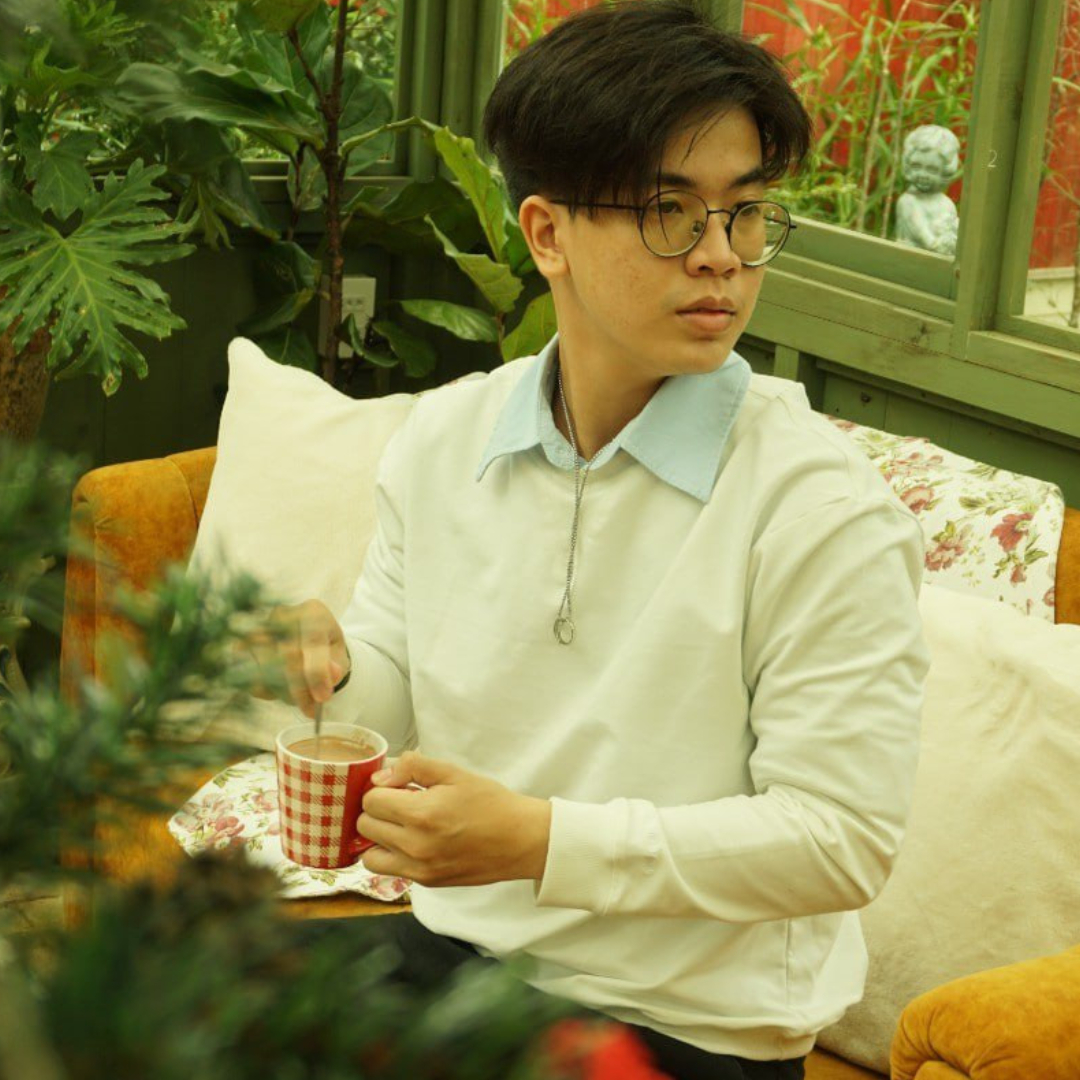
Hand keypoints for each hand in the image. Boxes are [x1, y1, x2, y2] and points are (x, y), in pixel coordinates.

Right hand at [243, 600, 349, 718]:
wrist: (305, 646)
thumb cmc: (326, 651)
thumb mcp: (339, 658)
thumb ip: (336, 666)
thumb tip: (333, 673)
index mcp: (312, 612)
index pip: (312, 641)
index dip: (317, 672)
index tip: (323, 698)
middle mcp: (281, 615)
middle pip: (287, 657)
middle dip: (301, 690)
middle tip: (312, 709)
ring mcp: (258, 628)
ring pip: (266, 669)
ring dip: (284, 693)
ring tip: (301, 700)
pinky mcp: (240, 645)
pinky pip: (249, 676)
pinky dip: (266, 691)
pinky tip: (281, 692)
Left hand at [358, 752, 550, 886]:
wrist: (520, 839)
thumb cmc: (491, 803)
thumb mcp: (454, 773)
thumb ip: (413, 767)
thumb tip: (381, 777)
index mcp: (421, 813)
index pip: (371, 800)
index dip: (381, 788)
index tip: (398, 786)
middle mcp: (415, 845)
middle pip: (365, 826)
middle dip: (378, 810)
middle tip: (401, 803)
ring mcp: (419, 868)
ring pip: (369, 856)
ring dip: (378, 838)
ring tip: (400, 826)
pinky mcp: (427, 882)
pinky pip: (390, 871)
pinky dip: (392, 856)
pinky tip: (413, 842)